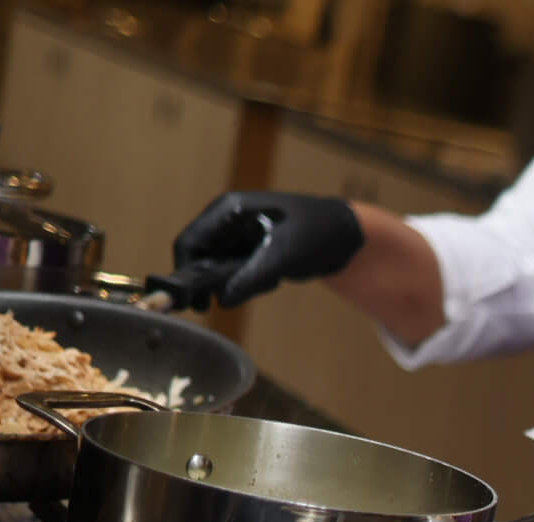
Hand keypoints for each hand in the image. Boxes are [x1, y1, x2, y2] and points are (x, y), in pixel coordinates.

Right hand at [166, 192, 363, 308]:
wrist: (347, 235)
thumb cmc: (318, 232)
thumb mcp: (284, 255)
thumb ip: (251, 278)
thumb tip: (222, 300)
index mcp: (229, 210)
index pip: (190, 241)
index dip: (186, 271)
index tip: (194, 301)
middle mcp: (228, 220)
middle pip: (201, 257)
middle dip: (216, 280)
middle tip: (234, 298)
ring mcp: (239, 236)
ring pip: (219, 269)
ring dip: (238, 283)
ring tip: (270, 280)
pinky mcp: (251, 251)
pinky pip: (237, 274)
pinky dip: (251, 283)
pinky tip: (276, 279)